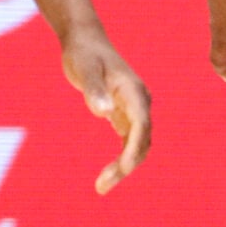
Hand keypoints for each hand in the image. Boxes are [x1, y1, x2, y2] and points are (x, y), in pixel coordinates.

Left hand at [62, 24, 151, 191]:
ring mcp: (133, 109)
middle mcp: (139, 102)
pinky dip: (120, 158)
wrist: (84, 40)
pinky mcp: (123, 113)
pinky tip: (107, 174)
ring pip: (136, 145)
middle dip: (126, 165)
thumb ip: (93, 89)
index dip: (133, 150)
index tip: (121, 169)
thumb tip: (103, 112)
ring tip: (102, 186)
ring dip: (123, 166)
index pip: (141, 126)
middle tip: (102, 186)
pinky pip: (128, 141)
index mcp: (134, 92)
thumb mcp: (85, 68)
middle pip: (141, 141)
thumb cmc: (83, 53)